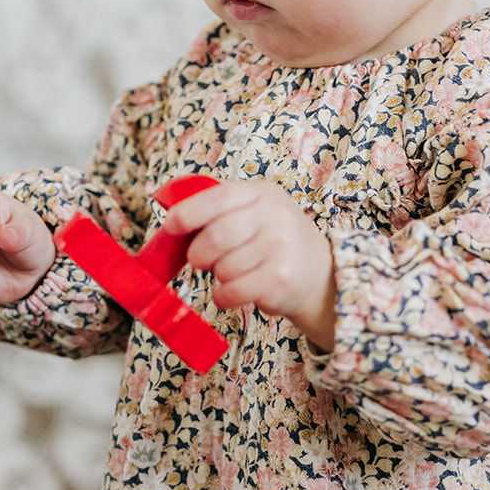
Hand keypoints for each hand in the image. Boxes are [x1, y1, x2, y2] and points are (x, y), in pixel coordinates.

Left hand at [162, 180, 335, 348]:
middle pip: (216, 236)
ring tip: (231, 272)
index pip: (217, 198)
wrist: (318, 272)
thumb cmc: (272, 239)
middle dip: (198, 253)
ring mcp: (281, 248)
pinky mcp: (280, 280)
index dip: (187, 213)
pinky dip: (223, 296)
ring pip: (223, 267)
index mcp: (260, 193)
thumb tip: (171, 213)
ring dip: (217, 275)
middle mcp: (275, 216)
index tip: (171, 226)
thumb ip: (218, 207)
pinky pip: (233, 291)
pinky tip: (231, 292)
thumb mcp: (254, 209)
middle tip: (200, 259)